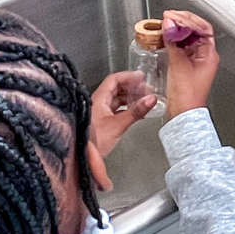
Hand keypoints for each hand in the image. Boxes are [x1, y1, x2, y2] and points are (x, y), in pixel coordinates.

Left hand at [85, 72, 158, 186]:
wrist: (82, 157)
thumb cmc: (96, 139)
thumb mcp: (118, 125)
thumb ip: (136, 111)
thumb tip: (152, 98)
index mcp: (99, 98)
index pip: (114, 80)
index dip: (128, 76)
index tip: (143, 77)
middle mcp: (98, 102)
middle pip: (116, 88)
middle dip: (132, 87)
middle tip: (148, 90)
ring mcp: (99, 112)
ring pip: (117, 99)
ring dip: (131, 98)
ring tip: (145, 100)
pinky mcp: (102, 121)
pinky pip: (116, 109)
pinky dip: (127, 109)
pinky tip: (137, 113)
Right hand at [159, 9, 218, 117]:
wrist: (183, 115)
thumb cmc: (187, 96)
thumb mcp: (178, 64)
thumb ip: (173, 42)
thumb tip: (169, 23)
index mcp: (209, 55)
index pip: (203, 28)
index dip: (188, 19)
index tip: (173, 15)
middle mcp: (204, 57)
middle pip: (195, 32)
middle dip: (181, 23)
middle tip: (167, 18)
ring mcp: (195, 62)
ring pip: (186, 39)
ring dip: (175, 31)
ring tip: (163, 26)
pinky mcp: (185, 67)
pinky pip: (180, 49)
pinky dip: (172, 42)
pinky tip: (164, 39)